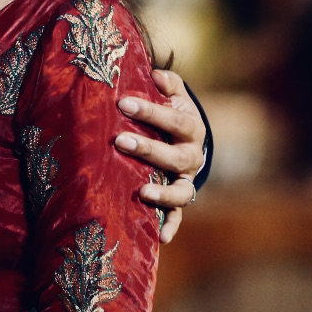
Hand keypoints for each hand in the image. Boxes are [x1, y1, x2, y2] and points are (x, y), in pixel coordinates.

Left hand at [119, 68, 205, 243]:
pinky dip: (170, 227)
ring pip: (180, 192)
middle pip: (173, 157)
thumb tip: (155, 74)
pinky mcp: (179, 201)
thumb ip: (168, 84)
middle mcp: (192, 157)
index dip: (149, 111)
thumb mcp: (175, 96)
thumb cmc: (173, 114)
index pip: (173, 119)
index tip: (123, 102)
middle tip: (119, 141)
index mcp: (191, 129)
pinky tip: (160, 237)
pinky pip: (177, 216)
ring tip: (142, 192)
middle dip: (147, 149)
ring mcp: (186, 181)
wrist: (189, 143)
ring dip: (162, 194)